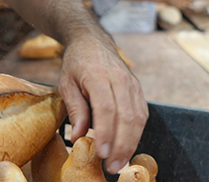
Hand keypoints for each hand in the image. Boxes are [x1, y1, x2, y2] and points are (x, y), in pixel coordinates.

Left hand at [57, 36, 147, 174]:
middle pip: (126, 116)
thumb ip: (75, 108)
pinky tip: (128, 146)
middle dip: (120, 145)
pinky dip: (137, 132)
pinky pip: (142, 113)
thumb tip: (78, 136)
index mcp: (99, 76)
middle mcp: (120, 79)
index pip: (106, 108)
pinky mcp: (138, 88)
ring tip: (119, 162)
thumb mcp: (66, 83)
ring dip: (131, 142)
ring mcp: (132, 84)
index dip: (105, 133)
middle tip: (111, 166)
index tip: (101, 153)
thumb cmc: (76, 63)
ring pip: (138, 117)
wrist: (92, 41)